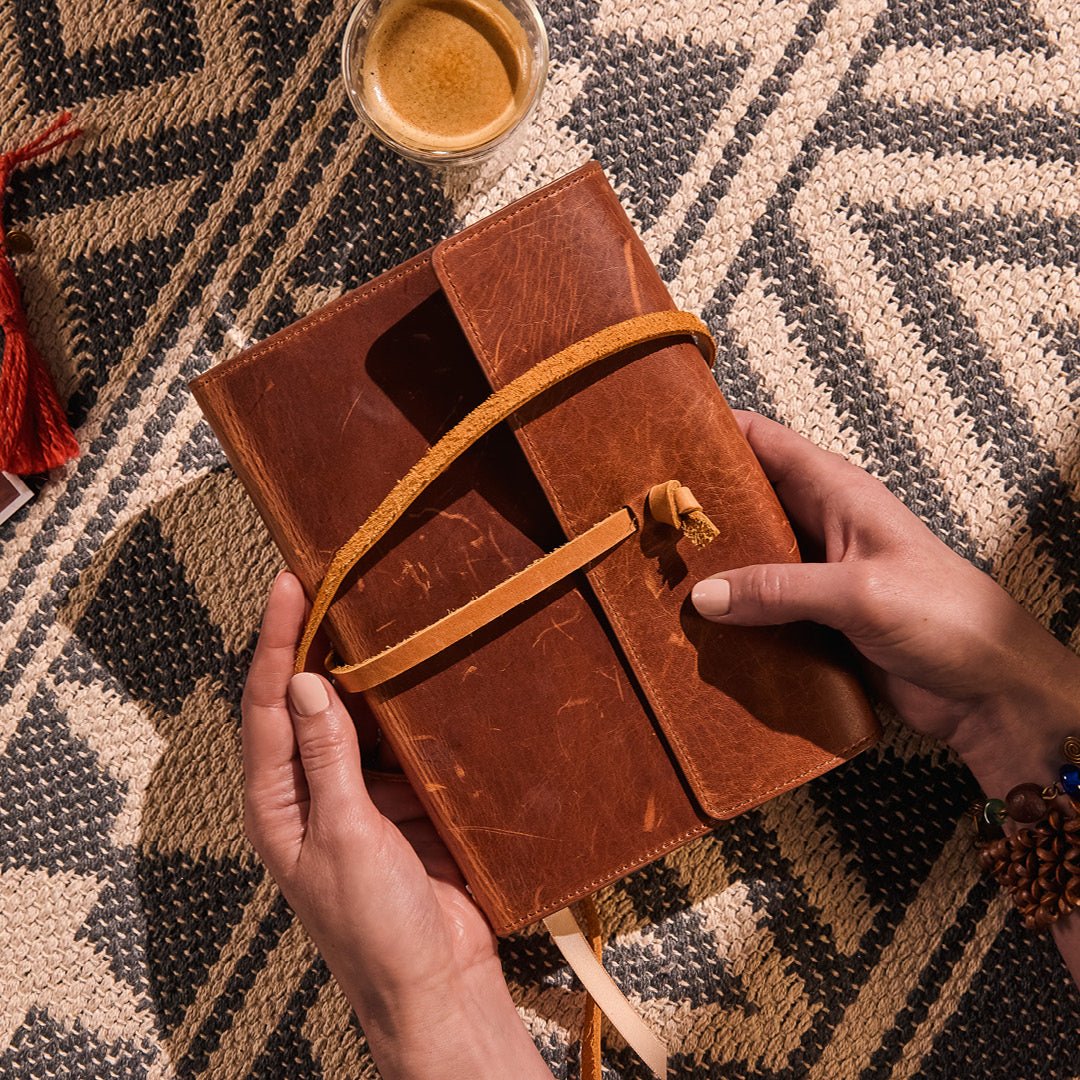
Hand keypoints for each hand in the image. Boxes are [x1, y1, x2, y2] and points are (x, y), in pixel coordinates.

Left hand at [241, 570, 550, 1079]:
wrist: (437, 982)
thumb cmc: (374, 927)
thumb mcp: (346, 835)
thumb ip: (327, 758)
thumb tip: (307, 683)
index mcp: (277, 801)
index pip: (267, 703)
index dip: (277, 639)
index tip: (290, 580)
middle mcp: (312, 791)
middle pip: (310, 701)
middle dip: (321, 644)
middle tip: (339, 579)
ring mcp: (360, 796)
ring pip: (362, 718)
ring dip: (374, 677)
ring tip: (390, 618)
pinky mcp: (403, 804)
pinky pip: (405, 745)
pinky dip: (414, 716)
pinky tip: (431, 684)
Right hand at [691, 411, 1079, 986]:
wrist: (993, 694)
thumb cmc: (949, 618)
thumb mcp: (860, 592)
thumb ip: (780, 589)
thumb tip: (703, 595)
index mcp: (840, 494)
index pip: (767, 443)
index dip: (715, 431)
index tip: (659, 432)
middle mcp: (823, 528)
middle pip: (747, 502)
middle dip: (698, 506)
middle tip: (639, 515)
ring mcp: (817, 577)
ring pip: (748, 559)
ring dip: (709, 566)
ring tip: (650, 571)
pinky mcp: (815, 623)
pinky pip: (760, 610)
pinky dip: (729, 614)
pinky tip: (691, 625)